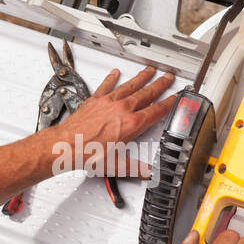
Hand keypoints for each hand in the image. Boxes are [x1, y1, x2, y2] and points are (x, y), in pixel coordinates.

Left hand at [52, 66, 174, 177]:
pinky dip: (112, 78)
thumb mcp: (117, 165)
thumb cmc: (88, 153)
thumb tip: (147, 172)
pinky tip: (116, 73)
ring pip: (130, 86)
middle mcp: (122, 109)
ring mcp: (108, 102)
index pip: (156, 111)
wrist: (67, 145)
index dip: (168, 103)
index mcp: (132, 124)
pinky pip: (107, 86)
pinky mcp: (95, 100)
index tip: (176, 97)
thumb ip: (136, 168)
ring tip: (149, 71)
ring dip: (141, 77)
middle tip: (168, 78)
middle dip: (160, 85)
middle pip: (146, 93)